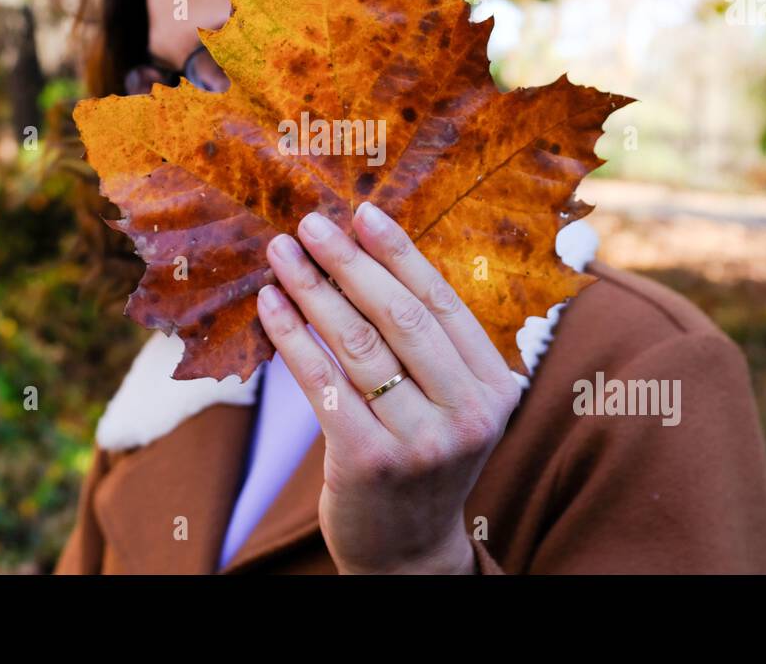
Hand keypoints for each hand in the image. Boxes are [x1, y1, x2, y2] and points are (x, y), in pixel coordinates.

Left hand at [255, 202, 520, 574]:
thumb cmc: (421, 458)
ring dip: (312, 288)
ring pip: (357, 343)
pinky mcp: (369, 461)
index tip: (363, 213)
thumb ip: (431, 346)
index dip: (399, 252)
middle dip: (350, 261)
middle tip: (311, 223)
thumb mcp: (449, 404)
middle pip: (400, 316)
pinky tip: (270, 305)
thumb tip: (371, 253)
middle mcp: (468, 413)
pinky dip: (292, 336)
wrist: (407, 552)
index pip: (442, 302)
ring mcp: (421, 441)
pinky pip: (322, 381)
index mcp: (495, 387)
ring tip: (282, 253)